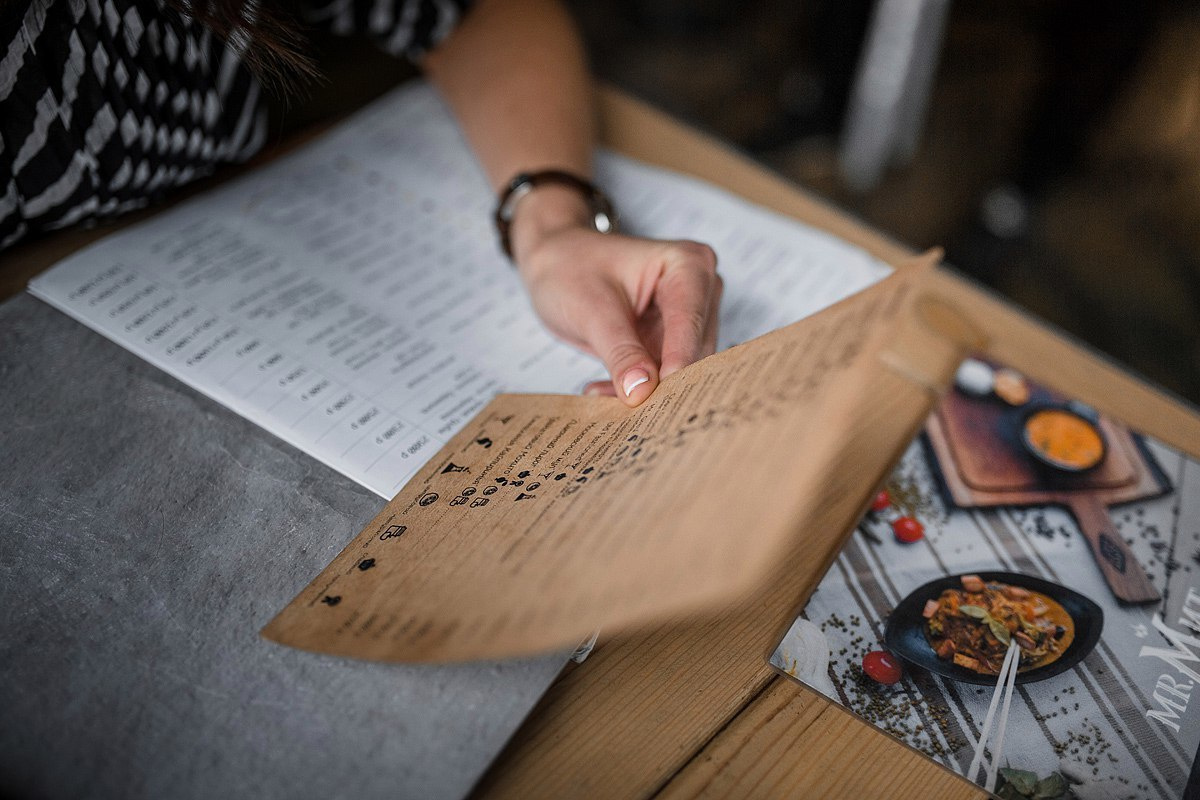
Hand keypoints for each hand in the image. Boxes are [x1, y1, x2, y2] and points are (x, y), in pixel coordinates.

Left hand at [514, 212, 721, 406]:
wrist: (554, 261)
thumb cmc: (570, 266)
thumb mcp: (591, 309)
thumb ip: (620, 352)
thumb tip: (642, 391)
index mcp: (688, 265)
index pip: (690, 321)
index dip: (677, 360)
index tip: (660, 393)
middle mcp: (699, 290)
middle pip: (694, 350)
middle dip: (663, 382)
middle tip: (633, 410)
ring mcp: (687, 318)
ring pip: (680, 369)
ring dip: (646, 389)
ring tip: (604, 395)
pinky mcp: (670, 342)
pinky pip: (662, 376)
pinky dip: (634, 387)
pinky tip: (602, 391)